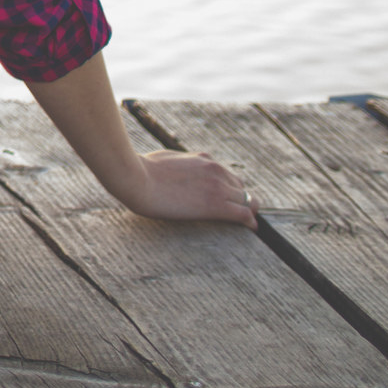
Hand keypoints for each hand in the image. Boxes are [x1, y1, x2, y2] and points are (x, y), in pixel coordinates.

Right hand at [115, 148, 257, 226]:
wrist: (136, 179)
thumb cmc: (142, 169)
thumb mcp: (166, 158)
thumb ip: (182, 162)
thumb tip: (184, 164)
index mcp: (203, 160)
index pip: (226, 174)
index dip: (229, 188)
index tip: (227, 197)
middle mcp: (214, 170)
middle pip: (240, 187)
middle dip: (240, 199)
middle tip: (237, 212)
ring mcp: (217, 186)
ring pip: (247, 200)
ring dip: (247, 210)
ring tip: (247, 222)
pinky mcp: (216, 205)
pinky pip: (244, 214)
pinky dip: (250, 221)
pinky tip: (251, 228)